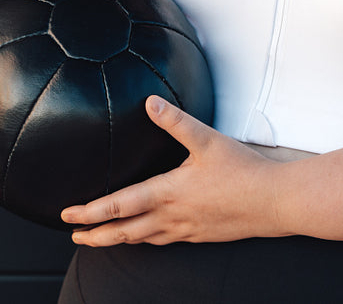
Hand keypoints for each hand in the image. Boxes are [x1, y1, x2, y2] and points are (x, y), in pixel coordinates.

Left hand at [61, 96, 285, 244]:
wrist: (274, 203)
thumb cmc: (243, 171)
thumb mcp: (207, 139)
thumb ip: (176, 120)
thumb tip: (150, 102)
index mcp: (167, 193)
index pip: (118, 206)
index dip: (90, 212)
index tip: (68, 216)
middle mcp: (172, 217)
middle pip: (124, 232)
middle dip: (96, 235)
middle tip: (75, 236)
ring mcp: (186, 230)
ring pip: (143, 240)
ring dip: (118, 240)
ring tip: (102, 239)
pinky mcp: (200, 235)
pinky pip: (165, 241)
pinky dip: (147, 241)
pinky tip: (148, 237)